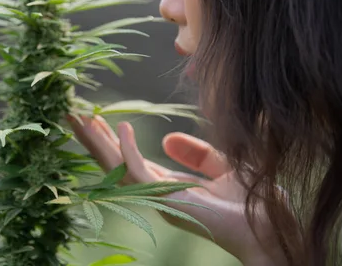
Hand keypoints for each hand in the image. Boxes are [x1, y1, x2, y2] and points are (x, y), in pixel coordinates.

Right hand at [67, 115, 287, 265]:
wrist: (270, 229)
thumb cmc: (252, 202)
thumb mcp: (223, 167)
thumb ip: (196, 154)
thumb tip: (166, 139)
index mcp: (166, 186)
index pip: (129, 160)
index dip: (111, 139)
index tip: (96, 118)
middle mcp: (156, 192)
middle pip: (115, 163)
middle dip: (93, 139)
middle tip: (71, 114)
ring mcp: (160, 198)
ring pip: (118, 168)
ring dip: (97, 143)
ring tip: (79, 118)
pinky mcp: (168, 200)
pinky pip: (139, 173)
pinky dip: (127, 150)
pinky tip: (119, 128)